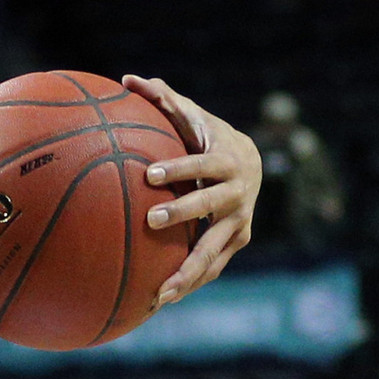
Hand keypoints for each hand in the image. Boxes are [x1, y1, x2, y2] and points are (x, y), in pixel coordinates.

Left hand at [124, 74, 259, 307]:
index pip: (202, 165)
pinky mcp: (236, 242)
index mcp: (227, 162)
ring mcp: (240, 222)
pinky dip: (189, 283)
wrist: (252, 162)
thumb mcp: (191, 116)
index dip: (180, 169)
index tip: (151, 175)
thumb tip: (127, 78)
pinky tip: (158, 300)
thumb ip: (163, 99)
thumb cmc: (207, 136)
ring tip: (159, 293)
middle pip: (211, 207)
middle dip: (183, 214)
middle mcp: (239, 194)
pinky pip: (211, 267)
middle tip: (150, 220)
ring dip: (188, 271)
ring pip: (215, 251)